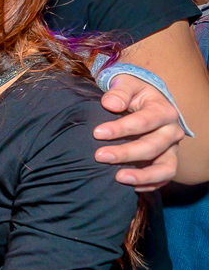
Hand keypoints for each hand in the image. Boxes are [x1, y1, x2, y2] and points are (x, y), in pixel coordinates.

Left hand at [98, 73, 183, 190]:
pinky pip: (164, 178)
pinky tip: (128, 185)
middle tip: (99, 156)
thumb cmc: (132, 92)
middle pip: (152, 147)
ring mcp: (171, 149)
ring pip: (165, 168)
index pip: (144, 122)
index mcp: (163, 110)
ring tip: (118, 178)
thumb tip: (110, 104)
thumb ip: (119, 91)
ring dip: (142, 175)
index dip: (121, 129)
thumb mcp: (126, 84)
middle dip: (125, 153)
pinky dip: (149, 184)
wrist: (144, 101)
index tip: (97, 133)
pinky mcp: (167, 161)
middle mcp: (172, 132)